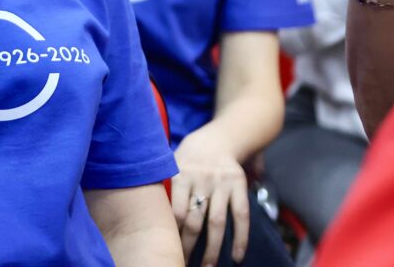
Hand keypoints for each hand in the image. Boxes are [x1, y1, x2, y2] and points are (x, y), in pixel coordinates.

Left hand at [171, 131, 248, 265]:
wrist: (217, 139)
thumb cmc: (188, 159)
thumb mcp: (173, 165)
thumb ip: (166, 188)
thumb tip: (152, 220)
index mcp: (180, 174)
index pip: (175, 211)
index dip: (172, 233)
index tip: (167, 248)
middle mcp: (201, 178)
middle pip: (194, 220)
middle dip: (188, 246)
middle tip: (181, 262)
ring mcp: (221, 182)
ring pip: (217, 222)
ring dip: (212, 248)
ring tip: (207, 266)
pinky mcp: (239, 184)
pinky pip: (241, 215)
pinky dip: (240, 238)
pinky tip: (236, 256)